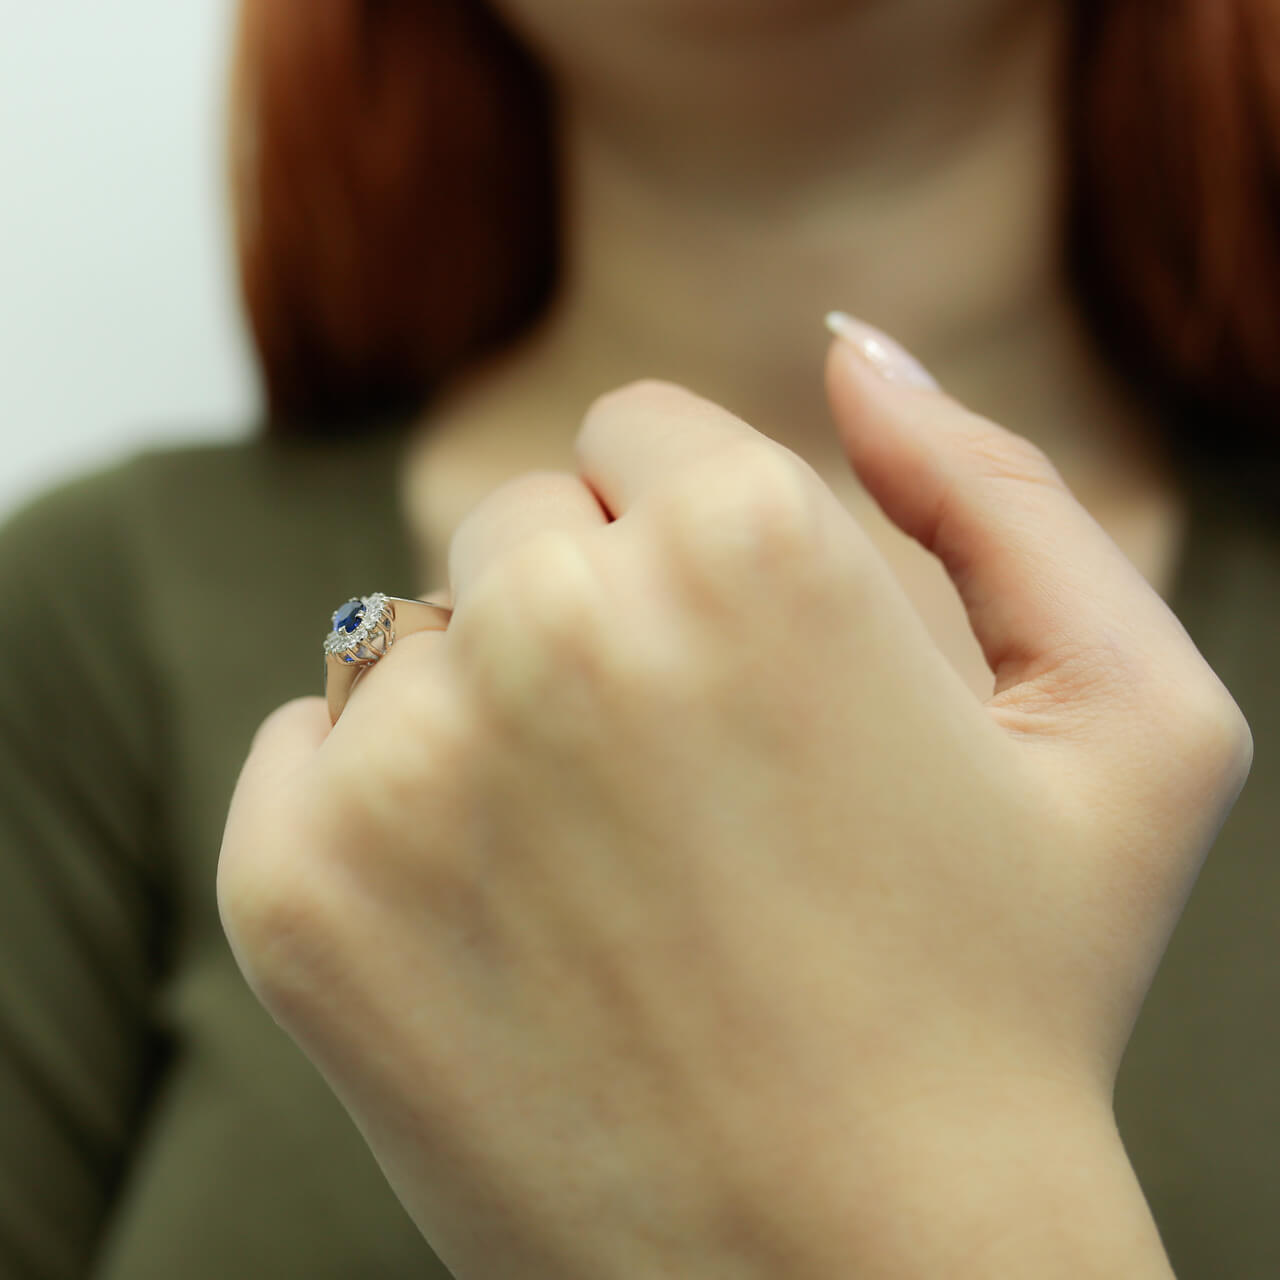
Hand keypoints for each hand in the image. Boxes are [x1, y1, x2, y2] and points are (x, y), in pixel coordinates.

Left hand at [218, 321, 1250, 1278]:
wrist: (856, 1277)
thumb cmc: (1011, 1001)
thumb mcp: (1127, 726)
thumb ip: (1003, 490)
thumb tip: (849, 349)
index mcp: (750, 541)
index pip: (639, 434)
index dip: (699, 551)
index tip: (746, 676)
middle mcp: (557, 623)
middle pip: (520, 525)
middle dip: (595, 615)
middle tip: (685, 794)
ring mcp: (408, 762)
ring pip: (412, 635)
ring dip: (493, 712)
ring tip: (606, 874)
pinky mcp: (297, 886)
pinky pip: (306, 748)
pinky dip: (380, 805)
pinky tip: (498, 916)